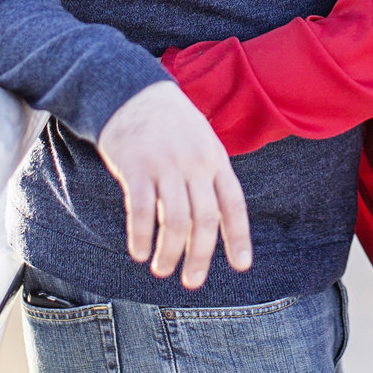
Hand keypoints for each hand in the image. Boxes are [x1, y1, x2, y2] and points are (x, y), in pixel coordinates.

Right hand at [97, 81, 252, 288]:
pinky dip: (141, 237)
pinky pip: (142, 212)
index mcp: (214, 158)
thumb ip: (209, 174)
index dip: (239, 236)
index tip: (241, 265)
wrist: (131, 90)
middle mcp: (194, 163)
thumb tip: (214, 221)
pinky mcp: (136, 167)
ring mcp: (165, 165)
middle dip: (200, 256)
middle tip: (192, 281)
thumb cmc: (168, 122)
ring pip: (175, 221)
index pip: (233, 203)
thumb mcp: (200, 140)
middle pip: (205, 219)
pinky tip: (139, 252)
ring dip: (170, 253)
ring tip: (162, 269)